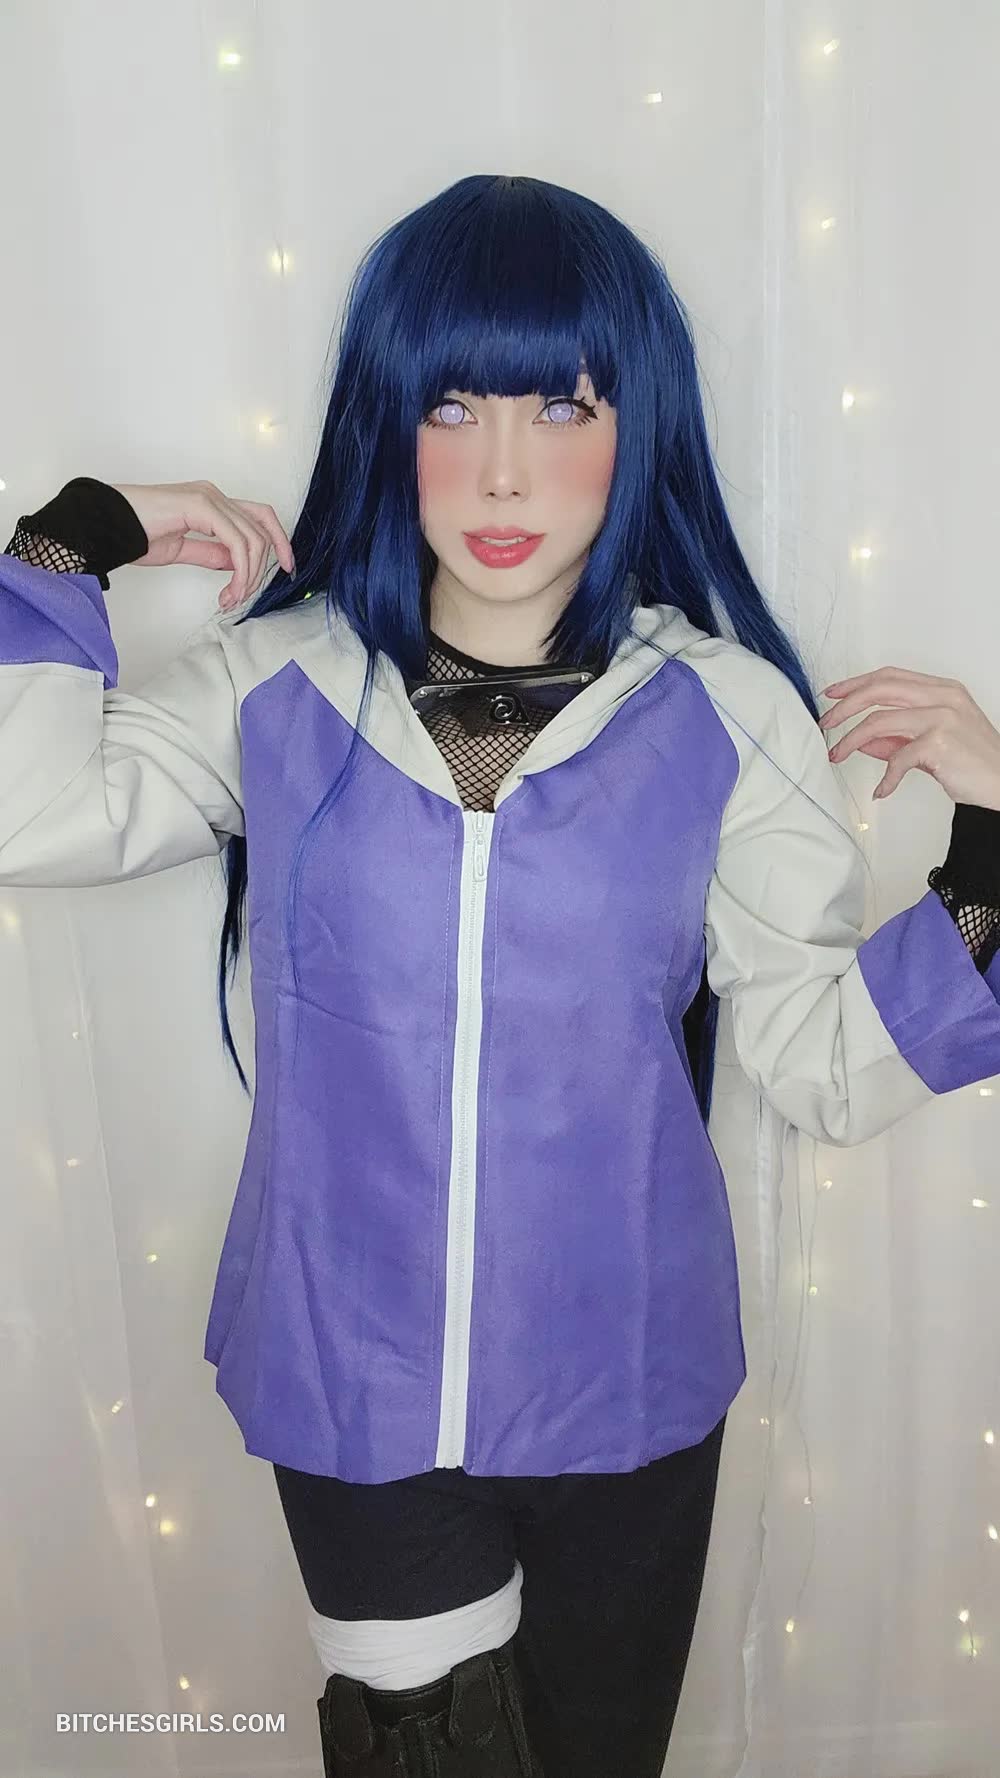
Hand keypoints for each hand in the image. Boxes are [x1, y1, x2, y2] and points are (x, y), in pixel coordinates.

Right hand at [107, 480, 295, 609]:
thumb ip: (211, 553)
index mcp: (211, 502)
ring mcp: (208, 497)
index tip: (286, 568)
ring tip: (230, 598)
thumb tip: (237, 565)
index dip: (279, 542)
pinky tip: (230, 588)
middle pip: (262, 529)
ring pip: (252, 539)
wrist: (106, 525)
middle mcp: (214, 495)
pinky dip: (240, 569)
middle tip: (241, 597)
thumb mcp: (182, 549)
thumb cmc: (134, 534)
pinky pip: (236, 541)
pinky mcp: (201, 505)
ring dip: (248, 576)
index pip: (260, 518)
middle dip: (261, 569)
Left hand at [818, 666, 999, 810]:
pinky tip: (882, 790)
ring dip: (851, 741)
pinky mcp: (940, 742)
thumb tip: (861, 740)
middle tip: (826, 724)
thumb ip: (896, 738)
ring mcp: (942, 716)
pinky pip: (897, 758)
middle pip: (879, 689)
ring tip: (838, 756)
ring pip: (879, 721)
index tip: (833, 694)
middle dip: (845, 706)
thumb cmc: (972, 763)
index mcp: (942, 689)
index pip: (889, 676)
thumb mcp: (931, 743)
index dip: (856, 683)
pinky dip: (885, 778)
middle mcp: (943, 697)